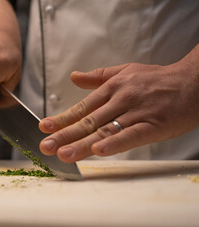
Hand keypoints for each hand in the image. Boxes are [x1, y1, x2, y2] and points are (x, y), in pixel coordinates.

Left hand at [39, 45, 198, 161]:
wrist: (192, 82)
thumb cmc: (156, 79)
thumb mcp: (125, 71)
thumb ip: (98, 76)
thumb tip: (74, 77)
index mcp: (112, 88)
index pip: (82, 107)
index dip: (62, 118)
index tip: (44, 128)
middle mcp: (120, 100)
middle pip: (88, 121)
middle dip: (64, 134)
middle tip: (45, 146)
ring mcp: (136, 113)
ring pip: (105, 130)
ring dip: (83, 143)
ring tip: (64, 154)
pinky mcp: (153, 125)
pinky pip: (131, 135)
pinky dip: (114, 143)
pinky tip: (98, 150)